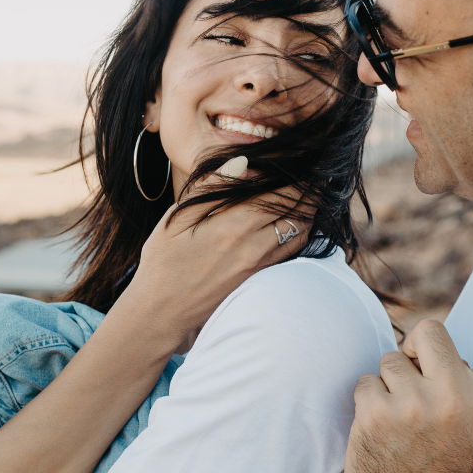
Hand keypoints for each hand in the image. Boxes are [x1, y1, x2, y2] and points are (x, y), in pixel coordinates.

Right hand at [127, 156, 312, 348]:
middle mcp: (253, 245)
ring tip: (307, 195)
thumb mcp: (178, 218)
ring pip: (299, 231)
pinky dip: (299, 232)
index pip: (277, 192)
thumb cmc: (164, 261)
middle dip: (305, 189)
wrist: (162, 311)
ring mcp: (259, 265)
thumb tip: (242, 161)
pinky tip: (294, 221)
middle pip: (295, 210)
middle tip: (311, 174)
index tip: (298, 162)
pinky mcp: (259, 278)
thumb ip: (211, 188)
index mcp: (232, 225)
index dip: (292, 175)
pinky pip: (292, 251)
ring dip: (307, 211)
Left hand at [344, 308, 472, 472]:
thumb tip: (448, 348)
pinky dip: (368, 397)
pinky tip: (381, 423)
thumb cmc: (437, 454)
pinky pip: (367, 380)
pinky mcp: (377, 411)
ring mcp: (414, 404)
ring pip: (391, 358)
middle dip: (416, 347)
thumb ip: (468, 387)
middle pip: (430, 329)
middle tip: (418, 377)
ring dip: (391, 381)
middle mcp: (454, 399)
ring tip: (401, 414)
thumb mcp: (472, 426)